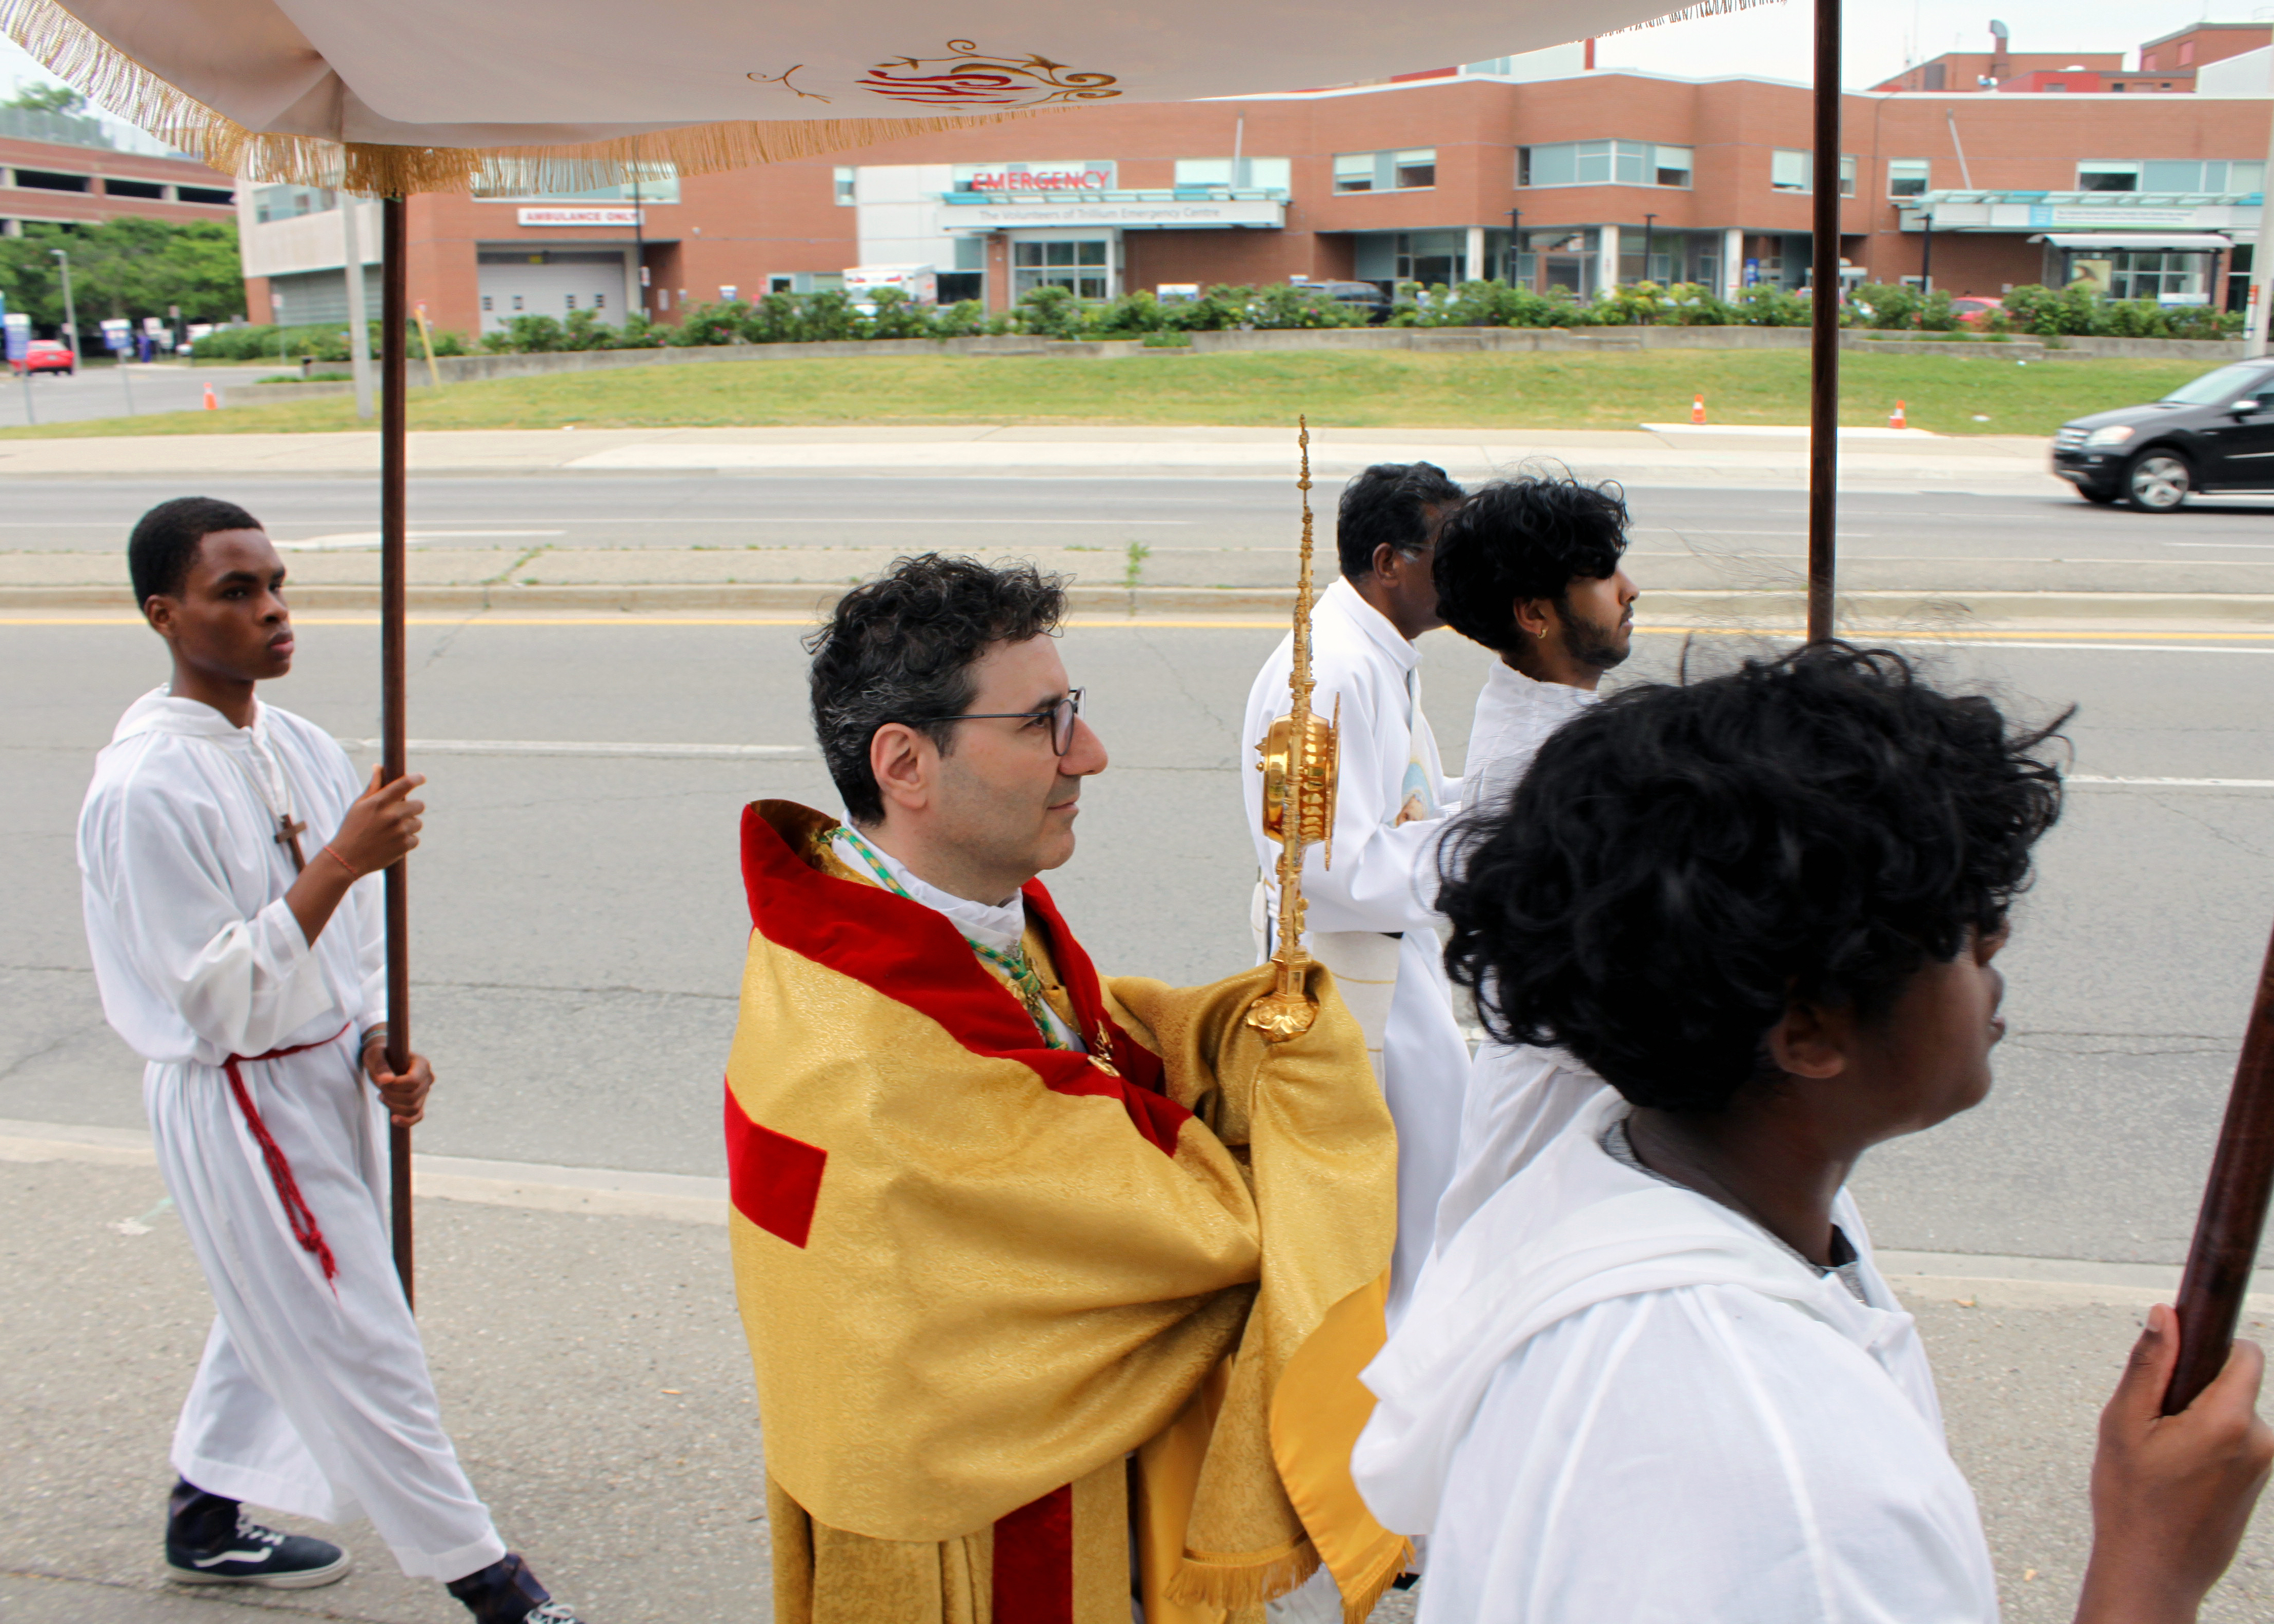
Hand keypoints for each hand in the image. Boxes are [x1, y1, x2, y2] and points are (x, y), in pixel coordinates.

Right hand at [328, 768, 426, 876]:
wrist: (346, 859)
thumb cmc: (351, 828)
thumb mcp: (358, 805)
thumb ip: (373, 786)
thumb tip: (379, 767)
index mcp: (379, 802)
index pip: (405, 784)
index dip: (416, 779)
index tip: (421, 778)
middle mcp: (391, 815)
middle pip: (419, 805)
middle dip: (412, 808)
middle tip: (401, 813)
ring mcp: (399, 831)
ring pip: (418, 823)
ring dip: (409, 825)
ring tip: (390, 831)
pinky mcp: (404, 846)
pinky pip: (415, 839)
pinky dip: (406, 841)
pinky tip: (391, 843)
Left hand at [363, 1044, 433, 1127]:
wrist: (383, 1062)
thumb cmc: (379, 1055)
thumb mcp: (375, 1055)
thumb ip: (380, 1066)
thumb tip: (386, 1080)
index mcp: (422, 1064)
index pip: (414, 1081)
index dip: (396, 1086)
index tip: (381, 1081)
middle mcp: (428, 1078)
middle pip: (412, 1097)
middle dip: (391, 1095)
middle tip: (379, 1087)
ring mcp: (425, 1092)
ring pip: (412, 1108)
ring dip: (393, 1106)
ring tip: (381, 1095)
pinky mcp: (419, 1103)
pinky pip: (417, 1117)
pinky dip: (406, 1121)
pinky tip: (393, 1119)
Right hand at [2076, 1304, 2273, 1622]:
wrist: (2153, 1571)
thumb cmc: (2132, 1500)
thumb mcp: (2124, 1423)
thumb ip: (2149, 1364)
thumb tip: (2166, 1314)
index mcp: (2229, 1420)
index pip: (2245, 1353)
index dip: (2211, 1344)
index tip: (2178, 1356)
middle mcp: (2260, 1441)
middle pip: (2234, 1384)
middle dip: (2195, 1388)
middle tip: (2153, 1421)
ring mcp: (2263, 1466)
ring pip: (2231, 1413)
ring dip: (2199, 1418)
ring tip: (2162, 1454)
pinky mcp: (2258, 1484)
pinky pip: (2235, 1442)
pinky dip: (2208, 1444)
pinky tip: (2176, 1473)